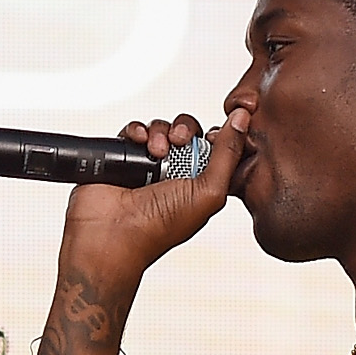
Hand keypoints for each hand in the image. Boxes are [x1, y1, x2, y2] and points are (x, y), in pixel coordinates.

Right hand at [56, 110, 248, 298]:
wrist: (112, 235)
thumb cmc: (159, 227)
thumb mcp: (210, 192)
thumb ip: (229, 155)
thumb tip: (242, 118)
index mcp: (199, 184)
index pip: (215, 147)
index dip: (216, 136)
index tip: (213, 136)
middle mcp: (174, 174)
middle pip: (187, 132)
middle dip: (185, 130)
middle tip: (179, 141)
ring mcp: (147, 166)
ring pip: (160, 128)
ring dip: (160, 131)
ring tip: (155, 151)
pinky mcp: (122, 159)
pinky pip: (133, 131)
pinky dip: (137, 131)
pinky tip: (138, 142)